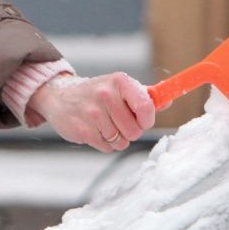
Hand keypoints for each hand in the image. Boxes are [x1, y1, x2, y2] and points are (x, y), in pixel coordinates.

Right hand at [27, 71, 154, 151]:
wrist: (59, 96)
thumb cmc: (96, 92)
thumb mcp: (120, 87)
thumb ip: (145, 95)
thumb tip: (168, 101)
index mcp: (120, 82)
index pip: (146, 106)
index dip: (147, 119)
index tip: (143, 120)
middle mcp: (106, 95)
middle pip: (135, 130)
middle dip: (130, 131)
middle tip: (119, 122)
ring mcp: (93, 113)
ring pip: (121, 141)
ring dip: (117, 138)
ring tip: (105, 125)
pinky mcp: (83, 130)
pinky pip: (107, 147)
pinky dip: (105, 143)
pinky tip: (95, 130)